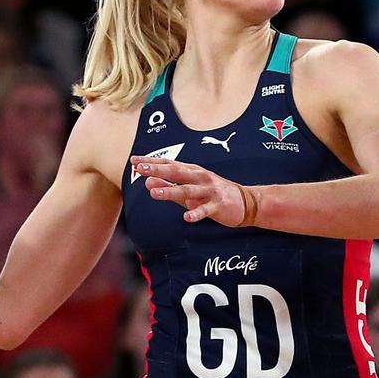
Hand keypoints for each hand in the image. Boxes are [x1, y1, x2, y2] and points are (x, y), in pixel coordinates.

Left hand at [131, 156, 258, 226]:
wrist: (244, 202)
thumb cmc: (211, 194)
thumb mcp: (188, 188)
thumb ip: (168, 186)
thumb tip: (147, 181)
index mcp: (191, 171)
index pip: (168, 164)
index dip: (151, 162)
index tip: (134, 161)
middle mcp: (199, 178)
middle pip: (176, 172)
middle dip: (158, 170)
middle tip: (140, 169)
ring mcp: (209, 191)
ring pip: (188, 190)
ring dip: (171, 191)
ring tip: (154, 193)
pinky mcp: (218, 205)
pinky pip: (206, 209)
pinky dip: (196, 213)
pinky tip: (187, 217)